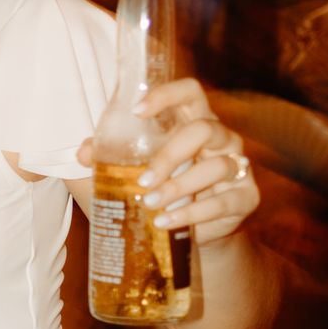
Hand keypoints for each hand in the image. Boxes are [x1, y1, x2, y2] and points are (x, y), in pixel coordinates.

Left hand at [80, 79, 259, 248]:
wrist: (195, 236)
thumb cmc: (160, 190)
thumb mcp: (131, 173)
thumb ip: (108, 158)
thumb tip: (81, 152)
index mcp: (193, 122)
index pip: (190, 92)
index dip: (167, 95)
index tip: (138, 111)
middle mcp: (221, 138)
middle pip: (203, 128)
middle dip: (170, 154)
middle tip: (142, 179)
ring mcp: (238, 166)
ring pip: (216, 167)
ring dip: (179, 187)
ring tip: (151, 204)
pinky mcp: (246, 197)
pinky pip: (222, 202)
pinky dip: (191, 213)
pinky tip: (166, 222)